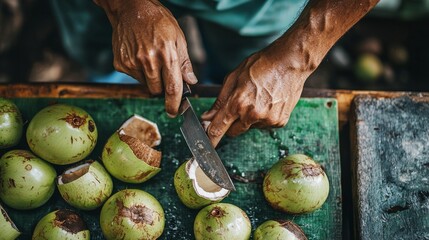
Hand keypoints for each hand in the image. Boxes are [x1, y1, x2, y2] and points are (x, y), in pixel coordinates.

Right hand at [97, 0, 196, 116]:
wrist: (131, 9)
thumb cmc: (158, 21)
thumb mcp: (178, 37)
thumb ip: (184, 62)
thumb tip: (191, 81)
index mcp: (166, 55)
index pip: (172, 88)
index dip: (174, 103)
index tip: (174, 112)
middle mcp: (148, 61)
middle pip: (157, 90)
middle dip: (162, 87)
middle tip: (163, 71)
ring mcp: (132, 63)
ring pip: (146, 85)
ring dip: (151, 79)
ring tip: (151, 59)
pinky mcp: (121, 64)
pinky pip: (134, 77)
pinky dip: (139, 72)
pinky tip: (140, 56)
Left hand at [200, 0, 379, 146]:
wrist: (289, 62)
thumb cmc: (260, 65)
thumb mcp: (233, 78)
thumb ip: (219, 102)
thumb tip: (207, 118)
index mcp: (237, 103)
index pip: (217, 129)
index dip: (209, 139)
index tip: (204, 145)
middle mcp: (252, 115)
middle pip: (233, 132)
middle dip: (231, 123)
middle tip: (239, 106)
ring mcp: (267, 120)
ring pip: (249, 127)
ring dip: (249, 118)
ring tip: (258, 98)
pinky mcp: (279, 122)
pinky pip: (264, 125)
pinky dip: (263, 117)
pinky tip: (269, 102)